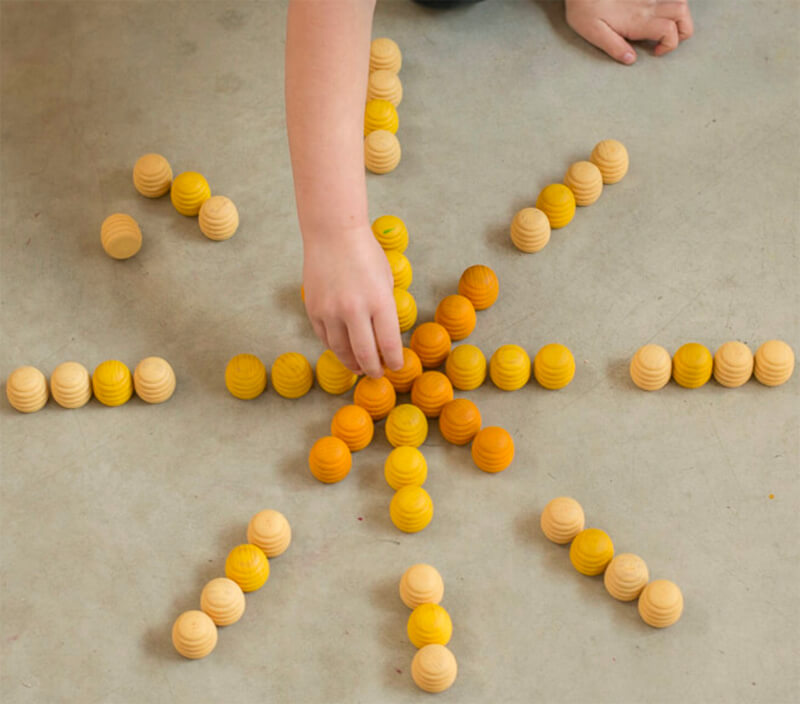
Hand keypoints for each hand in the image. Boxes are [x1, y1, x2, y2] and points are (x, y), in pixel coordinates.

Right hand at [303, 226, 403, 377]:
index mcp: (379, 301)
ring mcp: (330, 311)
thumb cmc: (365, 253)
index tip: (395, 367)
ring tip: (359, 367)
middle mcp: (354, 309)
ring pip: (341, 350)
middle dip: (373, 369)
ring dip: (352, 363)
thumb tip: (384, 337)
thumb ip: (385, 309)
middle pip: (365, 354)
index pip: (389, 345)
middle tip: (377, 374)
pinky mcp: (313, 309)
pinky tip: (343, 349)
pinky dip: (335, 347)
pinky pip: (325, 337)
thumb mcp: (386, 280)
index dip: (393, 361)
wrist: (333, 233)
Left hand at [565, 0, 693, 64]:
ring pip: (680, 0)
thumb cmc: (584, 8)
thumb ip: (614, 47)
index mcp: (637, 20)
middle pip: (682, 13)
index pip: (669, 31)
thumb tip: (631, 59)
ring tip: (667, 25)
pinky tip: (659, 11)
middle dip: (683, 29)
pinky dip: (671, 2)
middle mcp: (647, 5)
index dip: (669, 45)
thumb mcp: (593, 32)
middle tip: (667, 39)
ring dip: (680, 14)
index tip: (655, 52)